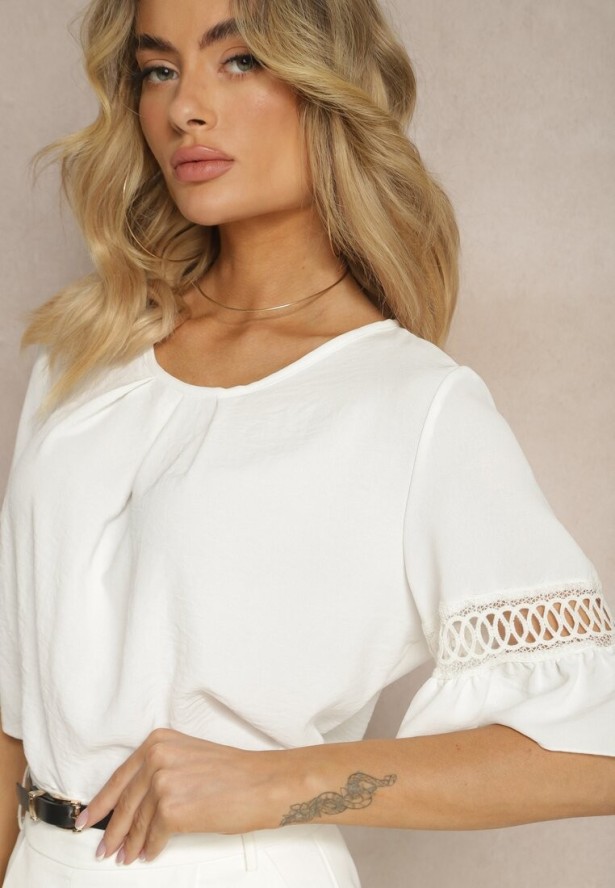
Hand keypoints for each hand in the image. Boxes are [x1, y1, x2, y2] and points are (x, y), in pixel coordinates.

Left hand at [76, 728, 280, 864]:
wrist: (264, 783)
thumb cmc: (235, 772)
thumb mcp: (189, 757)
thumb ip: (160, 770)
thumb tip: (134, 802)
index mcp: (159, 741)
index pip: (120, 777)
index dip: (101, 803)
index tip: (88, 818)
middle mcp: (157, 758)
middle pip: (123, 803)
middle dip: (111, 830)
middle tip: (103, 847)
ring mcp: (163, 784)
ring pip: (136, 824)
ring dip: (130, 844)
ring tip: (125, 856)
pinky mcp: (172, 810)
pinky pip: (153, 838)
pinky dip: (150, 849)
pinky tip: (149, 853)